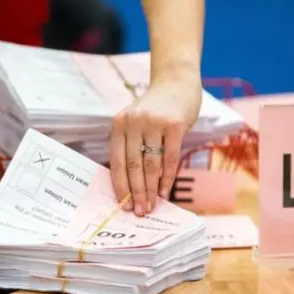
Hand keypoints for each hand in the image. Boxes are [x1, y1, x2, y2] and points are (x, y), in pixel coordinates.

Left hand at [110, 76, 201, 215]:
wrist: (177, 83)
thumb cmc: (156, 109)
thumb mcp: (135, 122)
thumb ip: (131, 146)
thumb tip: (131, 186)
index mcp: (119, 124)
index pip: (116, 161)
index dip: (120, 186)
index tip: (123, 205)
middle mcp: (134, 122)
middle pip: (133, 165)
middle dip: (136, 192)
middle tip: (139, 211)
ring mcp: (154, 123)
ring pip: (151, 164)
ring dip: (151, 189)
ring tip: (151, 206)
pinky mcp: (175, 125)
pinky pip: (170, 158)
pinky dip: (167, 178)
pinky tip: (166, 191)